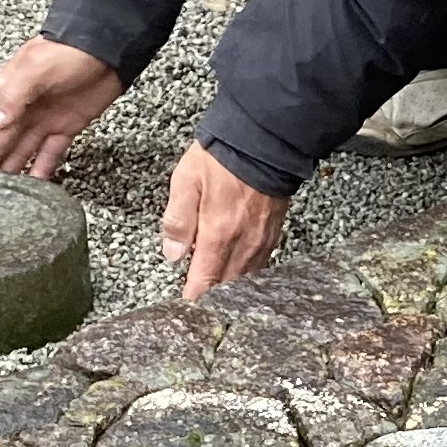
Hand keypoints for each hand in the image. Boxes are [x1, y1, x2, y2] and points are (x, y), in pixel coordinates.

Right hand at [0, 36, 122, 175]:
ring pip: (21, 151)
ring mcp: (44, 118)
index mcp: (6, 91)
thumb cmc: (68, 50)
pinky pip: (50, 153)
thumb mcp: (36, 68)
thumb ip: (14, 96)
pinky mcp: (67, 126)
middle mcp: (21, 108)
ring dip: (10, 171)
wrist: (108, 46)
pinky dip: (42, 170)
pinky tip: (34, 186)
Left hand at [162, 142, 289, 298]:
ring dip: (229, 287)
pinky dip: (246, 273)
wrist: (265, 140)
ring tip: (215, 289)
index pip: (205, 282)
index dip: (194, 299)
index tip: (185, 306)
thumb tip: (173, 254)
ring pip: (244, 279)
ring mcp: (261, 240)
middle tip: (197, 301)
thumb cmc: (223, 157)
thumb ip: (178, 220)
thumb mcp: (186, 180)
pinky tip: (236, 270)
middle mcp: (244, 244)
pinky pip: (259, 264)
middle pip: (226, 287)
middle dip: (211, 297)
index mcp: (219, 234)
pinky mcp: (273, 233)